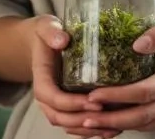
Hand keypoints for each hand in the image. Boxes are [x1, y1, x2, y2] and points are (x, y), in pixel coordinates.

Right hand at [27, 15, 119, 138]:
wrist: (41, 43)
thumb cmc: (46, 34)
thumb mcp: (46, 27)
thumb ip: (51, 32)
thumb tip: (62, 40)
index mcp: (41, 78)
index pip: (53, 97)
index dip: (72, 103)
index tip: (94, 102)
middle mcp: (46, 96)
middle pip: (60, 117)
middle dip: (84, 120)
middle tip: (108, 116)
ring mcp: (55, 104)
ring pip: (68, 125)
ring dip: (89, 130)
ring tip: (114, 128)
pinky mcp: (66, 107)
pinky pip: (76, 125)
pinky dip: (91, 131)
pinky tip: (110, 130)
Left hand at [79, 6, 154, 133]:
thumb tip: (137, 44)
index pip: (147, 92)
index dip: (119, 97)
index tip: (94, 95)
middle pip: (145, 115)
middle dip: (113, 120)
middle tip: (85, 118)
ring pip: (149, 123)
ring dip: (120, 125)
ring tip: (92, 122)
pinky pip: (154, 121)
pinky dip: (132, 124)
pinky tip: (113, 120)